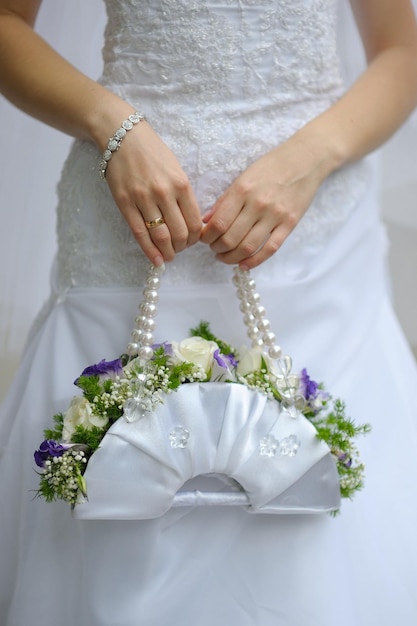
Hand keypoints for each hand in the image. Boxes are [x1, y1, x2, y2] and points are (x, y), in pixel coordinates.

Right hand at [105, 120, 201, 265]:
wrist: (122, 136)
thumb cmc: (152, 152)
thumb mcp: (176, 170)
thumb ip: (184, 195)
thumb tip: (192, 223)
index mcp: (181, 184)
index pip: (195, 222)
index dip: (196, 238)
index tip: (193, 241)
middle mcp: (164, 193)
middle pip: (180, 233)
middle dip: (183, 247)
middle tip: (180, 249)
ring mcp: (143, 199)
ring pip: (161, 237)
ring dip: (168, 252)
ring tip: (169, 255)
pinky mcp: (125, 204)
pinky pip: (140, 234)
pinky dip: (150, 251)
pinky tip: (156, 260)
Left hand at [200, 136, 327, 268]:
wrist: (305, 160)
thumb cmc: (270, 167)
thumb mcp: (243, 177)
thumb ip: (224, 200)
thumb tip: (206, 221)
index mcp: (242, 190)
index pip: (218, 223)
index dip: (207, 237)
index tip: (205, 239)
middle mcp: (258, 204)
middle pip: (230, 239)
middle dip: (217, 249)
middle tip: (214, 248)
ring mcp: (275, 215)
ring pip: (248, 247)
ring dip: (231, 257)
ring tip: (225, 256)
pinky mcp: (290, 224)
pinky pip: (270, 249)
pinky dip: (254, 261)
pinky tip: (244, 264)